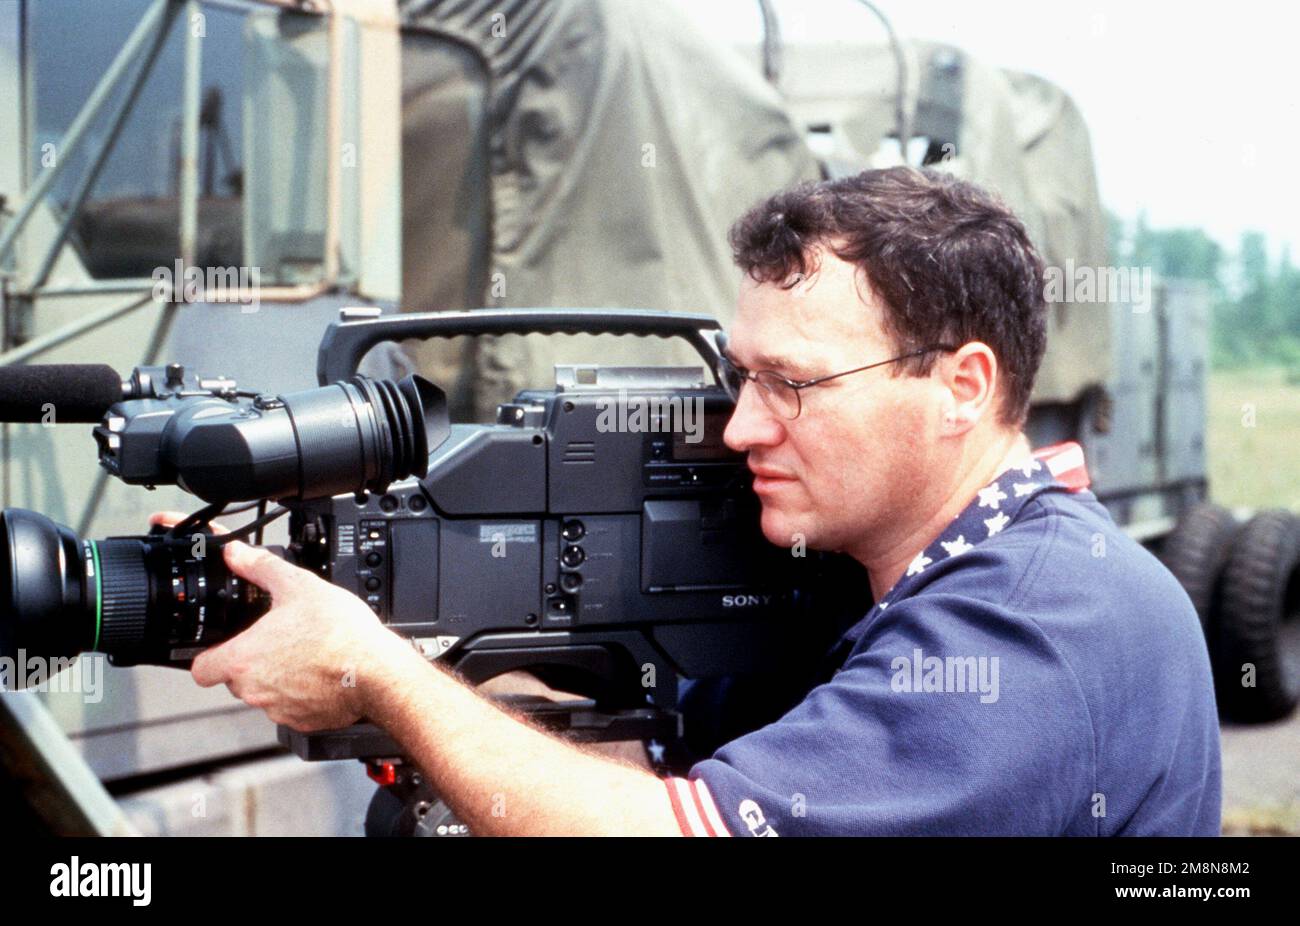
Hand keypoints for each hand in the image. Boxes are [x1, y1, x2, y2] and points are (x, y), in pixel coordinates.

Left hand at [149, 510, 411, 731]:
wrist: (378, 672)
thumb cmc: (340, 634)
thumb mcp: (298, 585)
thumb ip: (260, 567)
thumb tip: (237, 554)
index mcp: (244, 659)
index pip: (201, 669)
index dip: (209, 655)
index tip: (224, 646)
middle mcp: (255, 690)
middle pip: (236, 679)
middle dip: (252, 661)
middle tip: (279, 641)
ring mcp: (279, 709)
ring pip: (265, 694)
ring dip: (278, 678)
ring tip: (306, 654)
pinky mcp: (304, 722)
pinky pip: (293, 708)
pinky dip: (303, 693)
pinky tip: (321, 672)